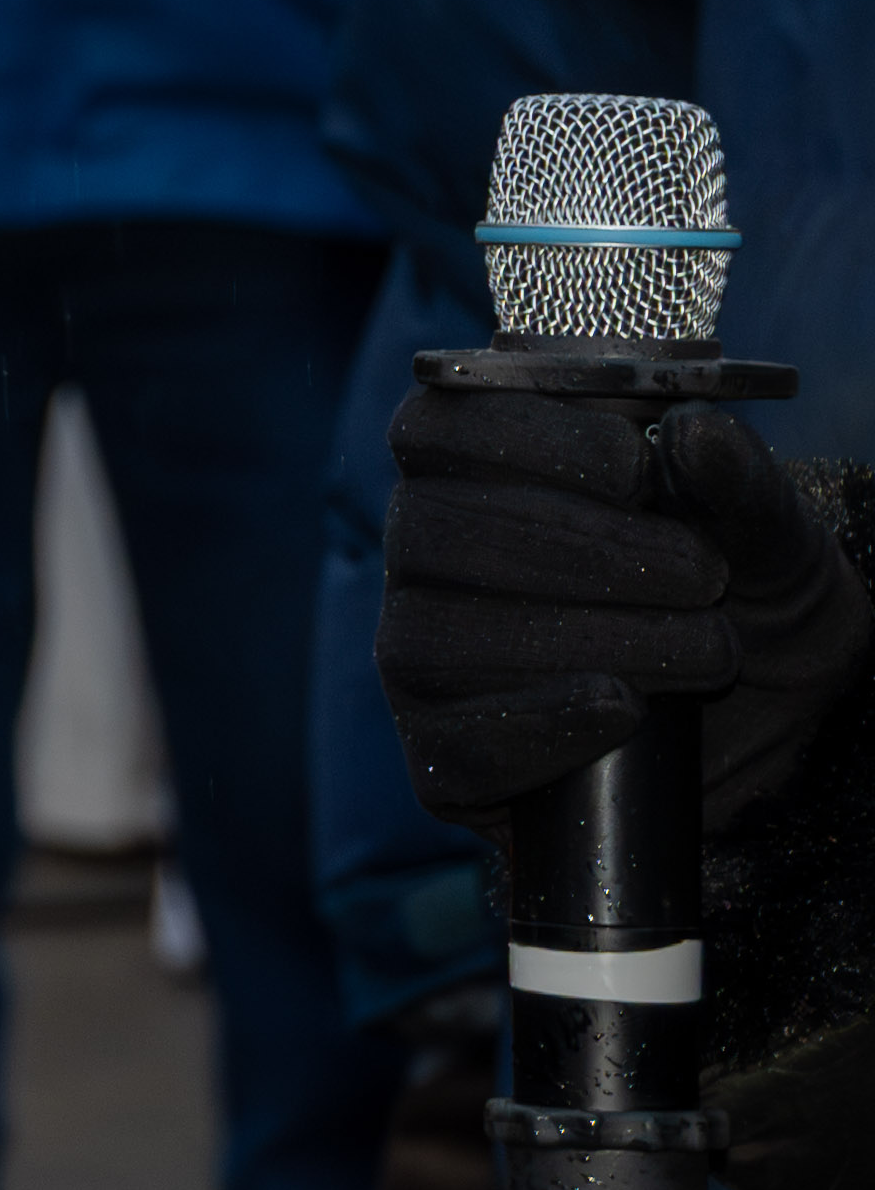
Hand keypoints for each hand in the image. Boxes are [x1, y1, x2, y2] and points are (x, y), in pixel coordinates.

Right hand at [384, 383, 866, 826]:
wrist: (771, 722)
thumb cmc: (746, 597)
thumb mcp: (769, 534)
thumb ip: (740, 481)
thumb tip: (696, 431)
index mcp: (469, 473)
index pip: (434, 429)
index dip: (521, 439)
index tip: (636, 466)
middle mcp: (423, 561)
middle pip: (428, 531)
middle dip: (574, 548)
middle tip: (700, 575)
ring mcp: (418, 662)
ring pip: (434, 642)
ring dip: (586, 641)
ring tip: (705, 651)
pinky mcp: (443, 760)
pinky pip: (454, 747)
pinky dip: (543, 725)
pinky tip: (623, 708)